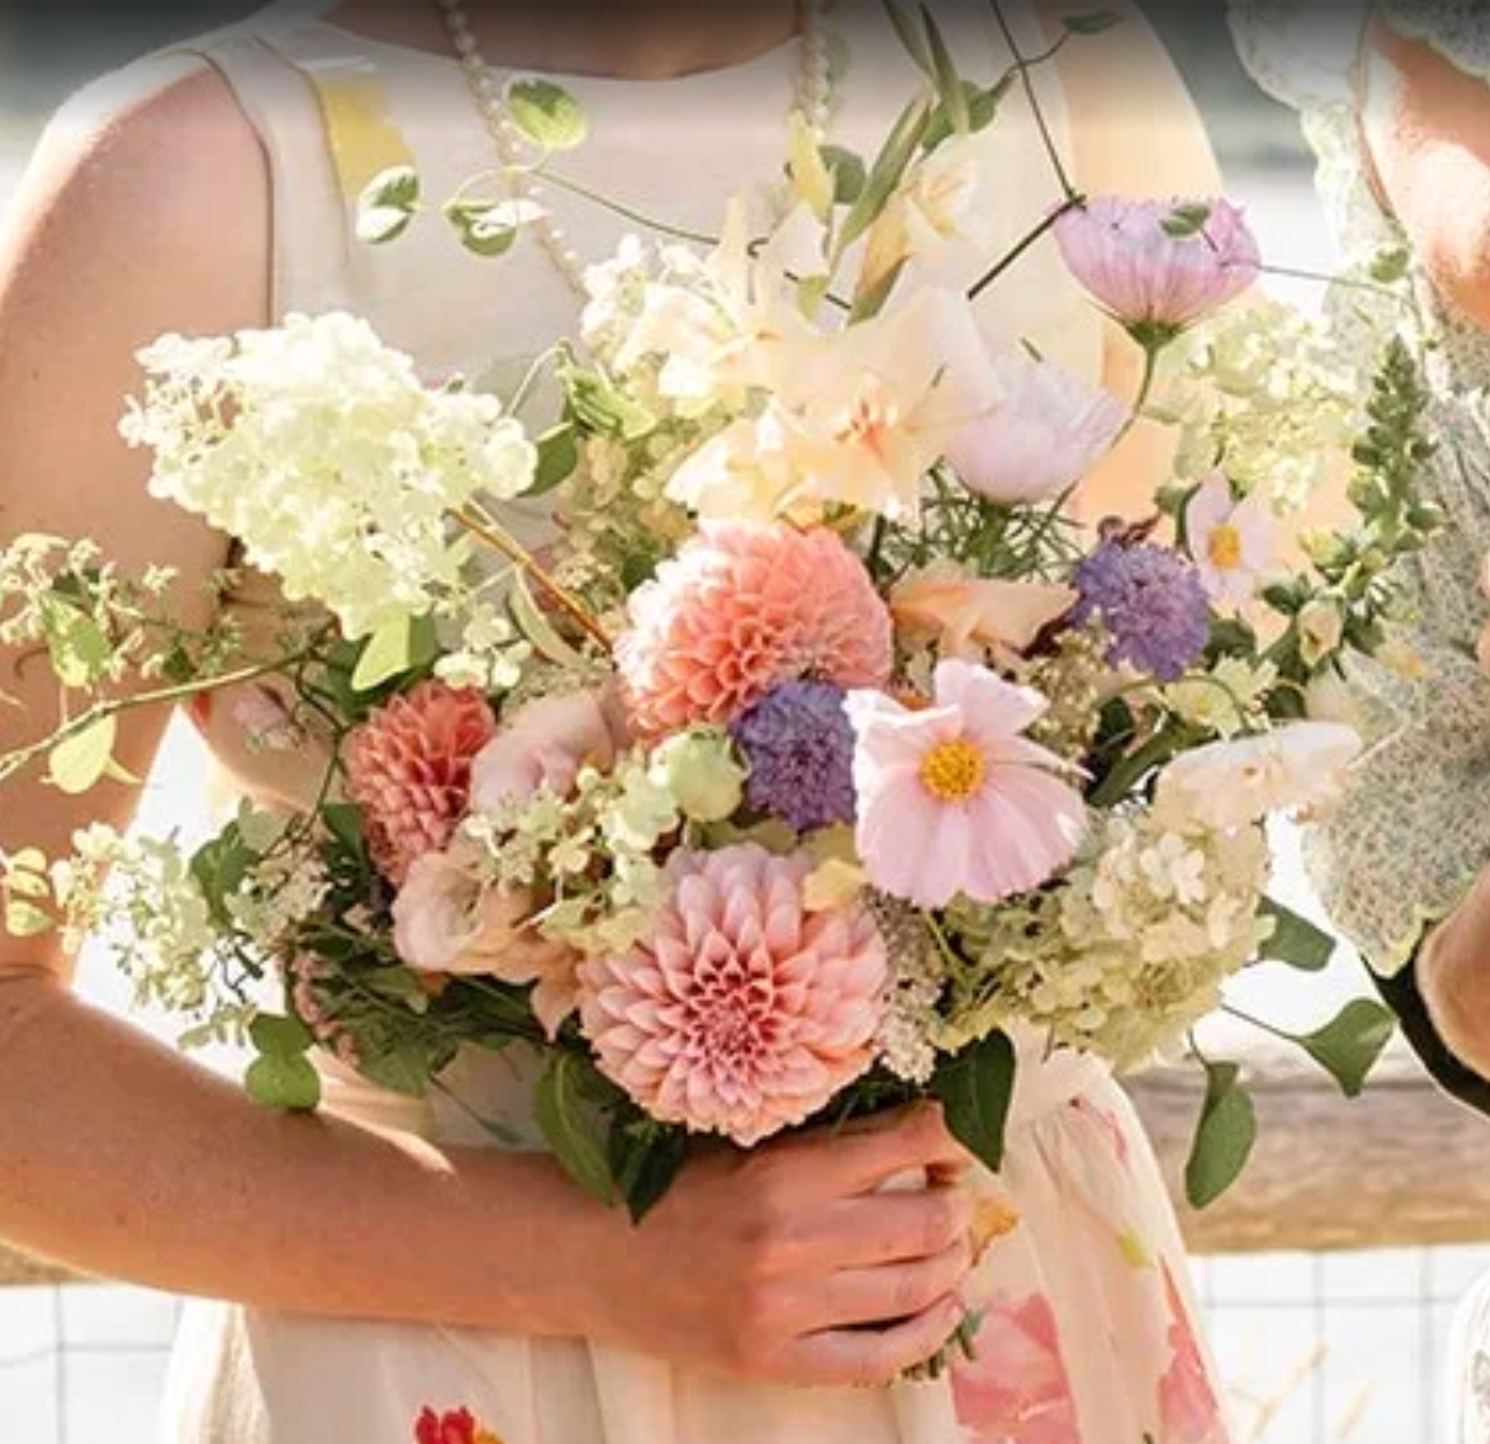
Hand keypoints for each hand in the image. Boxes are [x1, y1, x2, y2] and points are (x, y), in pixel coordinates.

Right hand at [588, 1102, 977, 1387]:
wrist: (591, 1255)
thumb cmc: (673, 1187)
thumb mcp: (746, 1144)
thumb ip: (824, 1144)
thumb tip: (920, 1137)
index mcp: (782, 1171)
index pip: (906, 1145)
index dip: (949, 1140)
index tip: (953, 1143)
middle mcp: (790, 1240)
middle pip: (925, 1223)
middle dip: (957, 1208)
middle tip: (955, 1199)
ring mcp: (784, 1309)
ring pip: (913, 1288)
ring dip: (951, 1266)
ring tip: (951, 1250)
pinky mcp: (773, 1361)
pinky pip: (879, 1357)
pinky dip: (925, 1333)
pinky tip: (939, 1311)